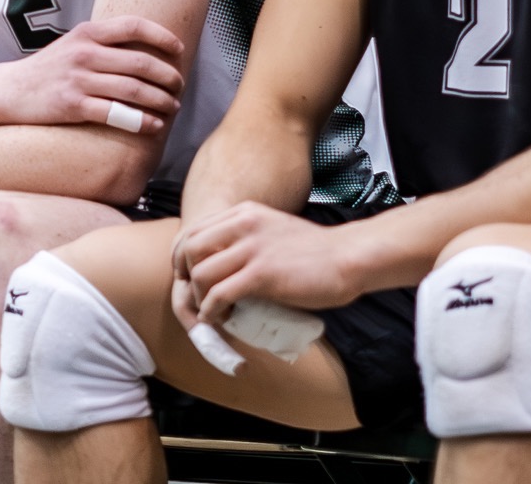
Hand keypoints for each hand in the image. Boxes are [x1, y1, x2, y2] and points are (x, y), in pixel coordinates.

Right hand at [0, 16, 183, 133]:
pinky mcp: (72, 106)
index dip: (162, 36)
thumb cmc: (48, 68)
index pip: (133, 26)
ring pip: (133, 89)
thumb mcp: (73, 43)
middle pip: (140, 62)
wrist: (9, 91)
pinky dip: (141, 121)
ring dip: (160, 100)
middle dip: (168, 76)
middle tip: (179, 86)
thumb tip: (146, 48)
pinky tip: (154, 125)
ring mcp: (78, 80)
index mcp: (87, 33)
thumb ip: (104, 42)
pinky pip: (116, 113)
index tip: (179, 49)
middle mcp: (84, 53)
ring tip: (173, 106)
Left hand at [169, 202, 368, 329]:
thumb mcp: (272, 230)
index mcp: (244, 213)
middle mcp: (243, 225)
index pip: (193, 230)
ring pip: (200, 273)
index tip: (189, 276)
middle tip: (197, 297)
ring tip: (213, 311)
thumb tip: (224, 260)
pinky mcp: (261, 275)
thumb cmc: (315, 251)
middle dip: (185, 277)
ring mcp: (251, 249)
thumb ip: (248, 237)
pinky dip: (212, 311)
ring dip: (199, 298)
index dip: (183, 257)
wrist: (347, 258)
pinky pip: (219, 294)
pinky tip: (220, 319)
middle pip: (189, 250)